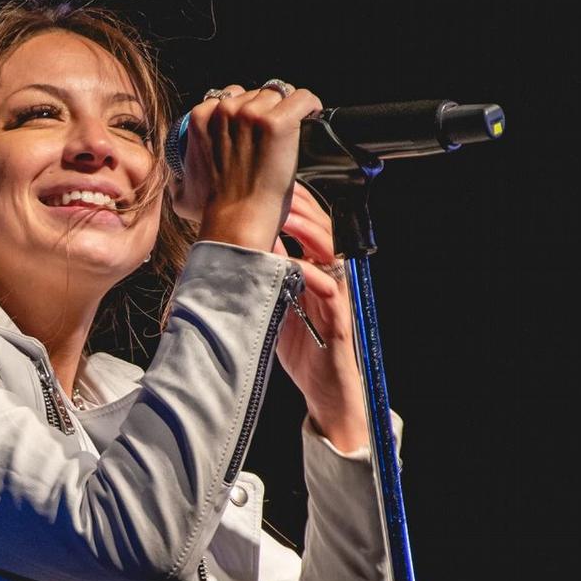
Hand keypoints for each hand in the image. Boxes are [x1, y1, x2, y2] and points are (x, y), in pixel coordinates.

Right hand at [172, 82, 322, 250]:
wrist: (237, 221)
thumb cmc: (213, 212)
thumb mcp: (182, 194)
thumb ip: (177, 182)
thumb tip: (178, 181)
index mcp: (200, 118)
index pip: (228, 96)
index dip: (244, 111)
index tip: (252, 130)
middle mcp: (225, 110)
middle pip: (254, 93)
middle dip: (264, 110)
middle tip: (270, 137)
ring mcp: (252, 114)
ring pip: (277, 95)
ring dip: (284, 111)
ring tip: (288, 135)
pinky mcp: (278, 122)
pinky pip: (301, 98)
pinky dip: (309, 106)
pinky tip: (310, 117)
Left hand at [273, 183, 368, 452]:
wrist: (325, 394)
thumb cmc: (301, 350)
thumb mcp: (276, 307)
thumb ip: (264, 280)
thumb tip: (240, 252)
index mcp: (314, 273)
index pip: (310, 228)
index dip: (294, 205)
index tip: (269, 187)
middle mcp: (330, 280)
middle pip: (324, 231)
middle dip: (303, 209)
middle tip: (277, 192)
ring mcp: (337, 299)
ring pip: (332, 254)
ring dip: (310, 234)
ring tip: (288, 218)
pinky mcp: (340, 323)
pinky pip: (331, 292)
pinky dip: (315, 276)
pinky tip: (297, 266)